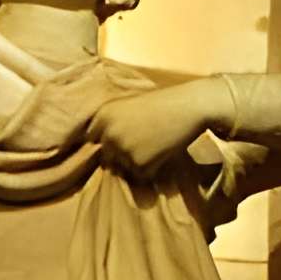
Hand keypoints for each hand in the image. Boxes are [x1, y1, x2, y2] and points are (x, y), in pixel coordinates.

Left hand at [88, 79, 225, 178]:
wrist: (188, 105)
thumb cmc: (163, 103)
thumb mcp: (130, 106)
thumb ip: (112, 125)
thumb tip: (102, 156)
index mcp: (102, 115)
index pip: (92, 138)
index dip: (107, 141)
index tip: (123, 138)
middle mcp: (108, 133)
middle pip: (108, 156)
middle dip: (123, 154)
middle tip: (146, 141)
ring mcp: (122, 149)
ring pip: (124, 168)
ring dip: (139, 162)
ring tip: (156, 142)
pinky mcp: (138, 163)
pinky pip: (140, 176)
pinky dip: (152, 169)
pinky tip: (163, 151)